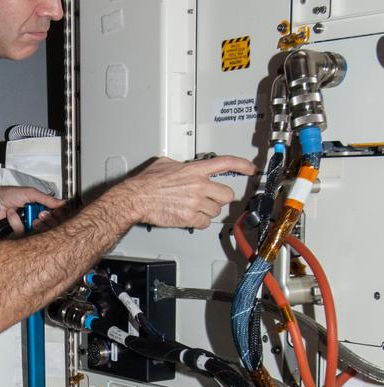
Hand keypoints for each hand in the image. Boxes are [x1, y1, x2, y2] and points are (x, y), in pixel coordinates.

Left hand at [0, 185, 64, 234]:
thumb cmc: (8, 194)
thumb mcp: (30, 193)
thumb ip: (46, 199)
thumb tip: (63, 203)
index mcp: (39, 208)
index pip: (54, 216)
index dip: (56, 216)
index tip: (55, 213)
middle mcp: (34, 218)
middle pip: (49, 227)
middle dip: (46, 220)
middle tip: (40, 215)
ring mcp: (25, 226)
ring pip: (37, 232)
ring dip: (32, 222)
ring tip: (26, 214)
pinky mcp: (16, 233)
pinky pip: (22, 233)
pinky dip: (16, 222)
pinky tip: (11, 214)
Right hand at [120, 155, 255, 230]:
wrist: (136, 198)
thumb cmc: (146, 183)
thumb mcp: (165, 163)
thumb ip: (181, 165)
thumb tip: (182, 167)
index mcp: (195, 169)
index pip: (226, 163)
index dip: (242, 165)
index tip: (250, 168)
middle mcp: (199, 185)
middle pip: (227, 194)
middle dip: (220, 198)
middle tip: (211, 198)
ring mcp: (195, 202)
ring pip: (216, 211)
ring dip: (208, 211)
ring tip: (195, 208)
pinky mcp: (189, 217)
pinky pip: (205, 223)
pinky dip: (199, 222)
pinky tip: (191, 218)